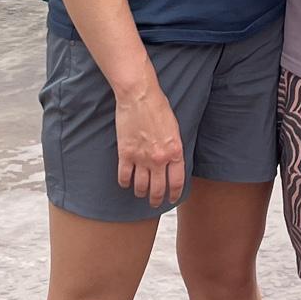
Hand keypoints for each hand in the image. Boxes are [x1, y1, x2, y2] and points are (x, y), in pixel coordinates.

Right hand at [114, 85, 185, 206]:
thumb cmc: (158, 107)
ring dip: (141, 193)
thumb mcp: (174, 128)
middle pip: (157, 189)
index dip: (174, 194)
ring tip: (141, 194)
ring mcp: (141, 158)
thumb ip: (173, 147)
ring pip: (140, 186)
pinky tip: (126, 183)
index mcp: (174, 151)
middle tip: (154, 203)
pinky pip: (124, 176)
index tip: (172, 199)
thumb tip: (172, 161)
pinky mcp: (125, 154)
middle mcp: (159, 159)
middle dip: (156, 199)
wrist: (139, 96)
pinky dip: (124, 182)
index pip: (176, 182)